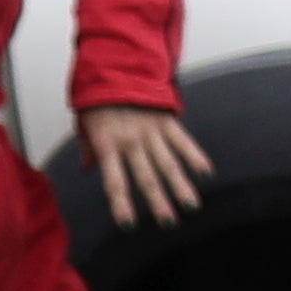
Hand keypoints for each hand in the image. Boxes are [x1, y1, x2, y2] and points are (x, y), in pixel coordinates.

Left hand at [79, 105, 209, 226]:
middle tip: (168, 222)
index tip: (129, 224)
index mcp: (107, 145)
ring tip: (191, 206)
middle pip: (147, 177)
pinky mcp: (167, 120)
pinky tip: (206, 171)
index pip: (115, 182)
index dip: (122, 204)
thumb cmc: (97, 98)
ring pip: (168, 163)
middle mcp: (131, 141)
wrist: (115, 65)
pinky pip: (183, 140)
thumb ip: (89, 147)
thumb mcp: (84, 123)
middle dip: (158, 202)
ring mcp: (151, 131)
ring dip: (180, 186)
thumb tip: (88, 168)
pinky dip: (195, 155)